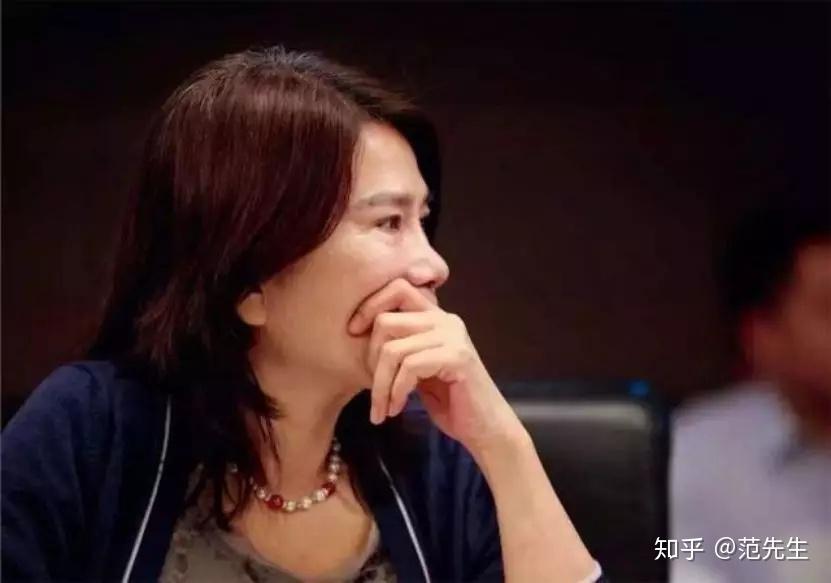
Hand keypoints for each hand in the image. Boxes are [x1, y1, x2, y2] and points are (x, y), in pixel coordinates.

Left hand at [347, 278, 525, 454]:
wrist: (485, 429)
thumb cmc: (449, 401)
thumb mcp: (417, 368)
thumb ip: (400, 346)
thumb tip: (357, 332)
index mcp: (436, 317)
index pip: (397, 288)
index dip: (370, 306)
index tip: (353, 333)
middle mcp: (445, 320)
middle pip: (386, 321)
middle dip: (371, 359)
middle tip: (374, 390)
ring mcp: (453, 336)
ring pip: (393, 349)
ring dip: (380, 385)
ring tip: (382, 408)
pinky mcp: (456, 356)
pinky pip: (409, 367)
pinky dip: (396, 392)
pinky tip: (396, 409)